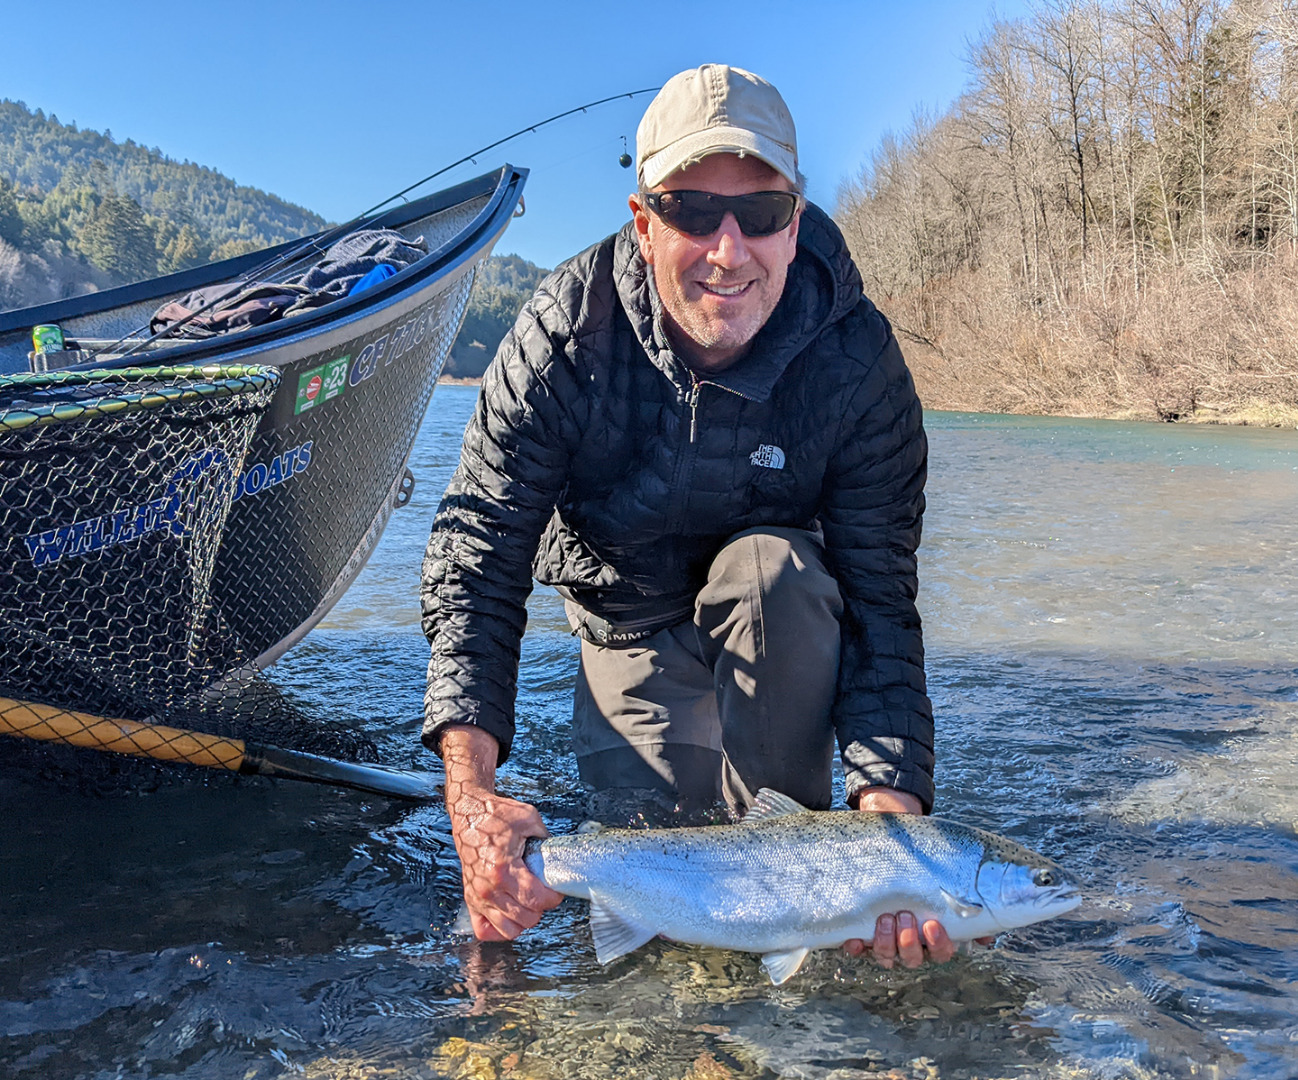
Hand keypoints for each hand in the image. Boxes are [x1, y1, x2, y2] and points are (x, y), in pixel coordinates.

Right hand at [448, 783, 562, 940]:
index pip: (536, 899)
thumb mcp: (528, 818)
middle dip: (540, 907)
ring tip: (527, 902)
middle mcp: (488, 888)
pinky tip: (509, 913)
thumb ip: (546, 839)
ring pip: (509, 930)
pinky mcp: (469, 900)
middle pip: (526, 918)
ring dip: (523, 919)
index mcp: (504, 869)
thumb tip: (556, 857)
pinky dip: (499, 929)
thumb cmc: (494, 815)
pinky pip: (485, 931)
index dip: (553, 897)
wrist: (467, 814)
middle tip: (542, 892)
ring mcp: (477, 897)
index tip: (556, 889)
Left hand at [842, 787, 989, 967]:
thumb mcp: (950, 874)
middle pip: (914, 958)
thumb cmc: (926, 863)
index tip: (933, 924)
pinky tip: (856, 939)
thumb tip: (988, 932)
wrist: (894, 842)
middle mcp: (911, 940)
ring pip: (887, 956)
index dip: (938, 944)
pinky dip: (858, 946)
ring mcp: (885, 937)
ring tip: (886, 917)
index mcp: (934, 932)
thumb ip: (970, 899)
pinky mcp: (861, 929)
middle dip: (909, 941)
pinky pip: (859, 948)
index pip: (941, 952)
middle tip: (906, 916)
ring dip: (887, 941)